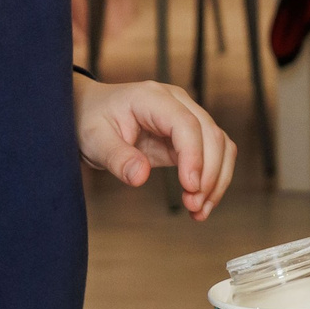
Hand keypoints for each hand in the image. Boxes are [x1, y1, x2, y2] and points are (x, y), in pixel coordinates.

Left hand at [75, 75, 238, 218]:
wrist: (89, 114)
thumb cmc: (91, 121)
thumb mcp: (95, 140)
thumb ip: (118, 158)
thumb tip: (141, 177)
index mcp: (152, 98)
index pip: (186, 124)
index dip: (194, 156)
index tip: (191, 187)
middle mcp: (177, 103)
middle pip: (211, 134)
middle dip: (209, 173)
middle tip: (194, 206)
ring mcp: (187, 117)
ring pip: (220, 145)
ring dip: (216, 179)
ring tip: (199, 210)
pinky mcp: (189, 136)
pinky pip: (213, 155)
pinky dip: (213, 179)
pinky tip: (202, 202)